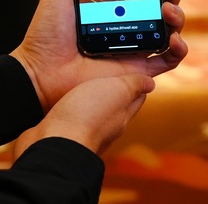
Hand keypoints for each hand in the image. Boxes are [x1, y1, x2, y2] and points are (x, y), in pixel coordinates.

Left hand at [11, 0, 186, 112]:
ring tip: (166, 7)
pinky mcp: (140, 68)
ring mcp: (138, 43)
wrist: (41, 72)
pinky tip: (174, 38)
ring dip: (178, 12)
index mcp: (116, 0)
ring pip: (173, 25)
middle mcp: (131, 19)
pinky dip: (179, 48)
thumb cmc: (48, 32)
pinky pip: (170, 59)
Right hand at [13, 74, 154, 158]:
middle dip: (116, 87)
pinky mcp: (68, 131)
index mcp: (123, 113)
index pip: (136, 94)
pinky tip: (70, 99)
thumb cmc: (88, 114)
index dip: (137, 79)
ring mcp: (88, 129)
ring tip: (87, 81)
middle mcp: (108, 124)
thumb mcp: (118, 90)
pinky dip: (77, 105)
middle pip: (118, 102)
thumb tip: (151, 83)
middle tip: (111, 70)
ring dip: (94, 95)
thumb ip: (134, 85)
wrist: (56, 142)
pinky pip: (77, 114)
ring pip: (97, 108)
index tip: (134, 66)